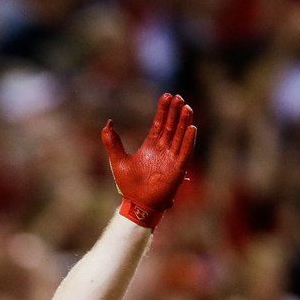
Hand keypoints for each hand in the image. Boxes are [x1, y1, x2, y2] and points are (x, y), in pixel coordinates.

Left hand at [102, 93, 196, 227]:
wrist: (136, 204)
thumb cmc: (129, 185)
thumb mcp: (118, 160)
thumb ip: (112, 142)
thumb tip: (108, 123)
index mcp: (151, 146)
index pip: (159, 124)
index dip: (163, 110)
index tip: (166, 95)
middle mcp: (164, 150)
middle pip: (171, 126)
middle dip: (174, 112)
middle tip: (178, 97)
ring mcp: (172, 158)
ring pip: (180, 136)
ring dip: (184, 122)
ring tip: (186, 107)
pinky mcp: (178, 168)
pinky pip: (185, 151)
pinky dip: (188, 140)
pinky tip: (191, 127)